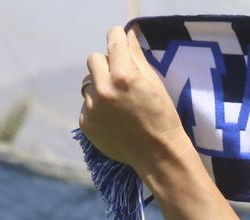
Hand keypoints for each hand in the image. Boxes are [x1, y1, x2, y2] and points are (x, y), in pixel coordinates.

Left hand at [79, 26, 188, 175]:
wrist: (158, 155)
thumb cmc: (163, 118)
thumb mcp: (155, 84)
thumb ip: (137, 57)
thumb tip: (127, 34)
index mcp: (123, 76)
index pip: (113, 41)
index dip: (117, 37)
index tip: (119, 39)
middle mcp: (103, 89)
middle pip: (94, 59)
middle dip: (106, 64)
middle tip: (120, 79)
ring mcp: (92, 107)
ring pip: (89, 84)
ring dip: (101, 88)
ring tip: (118, 104)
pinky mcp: (86, 123)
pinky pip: (87, 105)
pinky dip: (98, 108)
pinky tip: (114, 119)